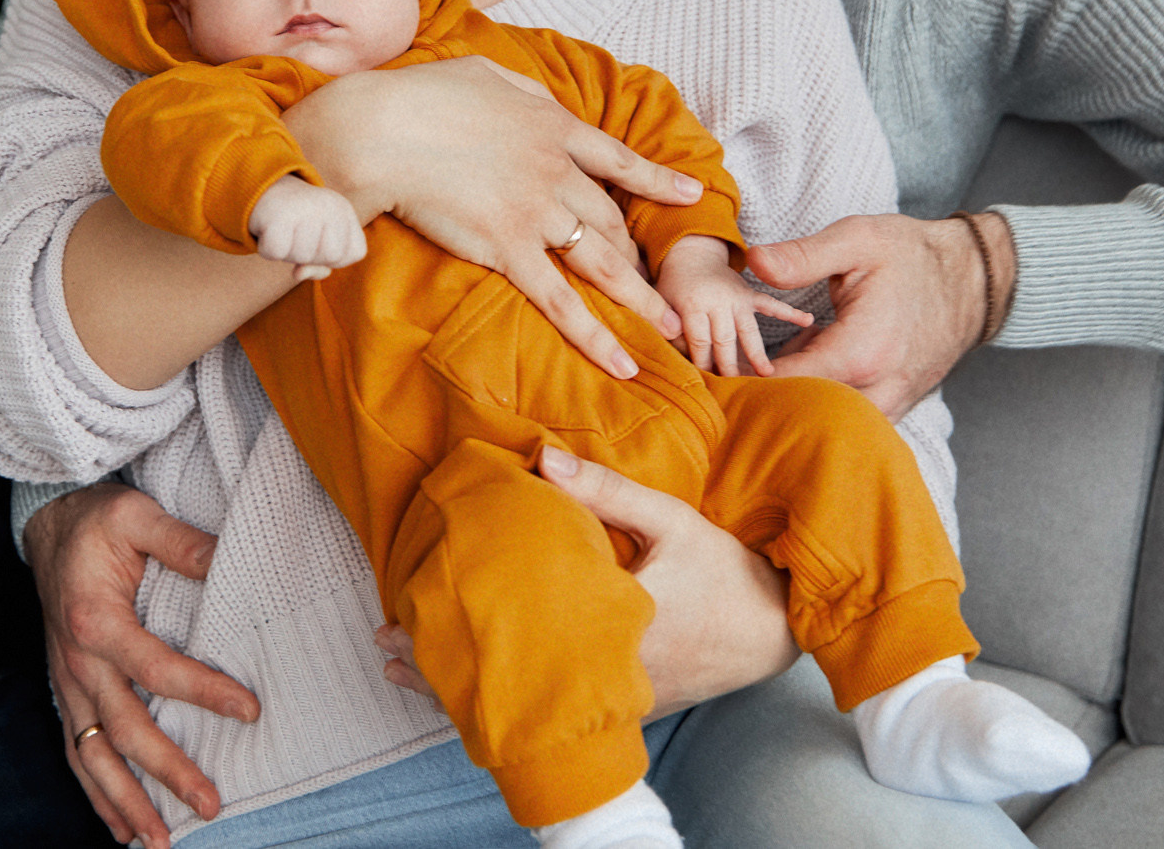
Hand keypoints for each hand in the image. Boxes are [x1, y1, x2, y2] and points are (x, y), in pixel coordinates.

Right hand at [22, 483, 259, 848]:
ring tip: (161, 842)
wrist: (48, 524)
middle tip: (211, 802)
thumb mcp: (136, 514)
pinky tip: (121, 827)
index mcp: (96, 621)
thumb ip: (181, 542)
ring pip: (94, 756)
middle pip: (124, 731)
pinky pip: (76, 752)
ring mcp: (68, 683)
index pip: (155, 669)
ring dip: (126, 802)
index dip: (202, 691)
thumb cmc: (96, 521)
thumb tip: (227, 561)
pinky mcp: (67, 692)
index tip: (249, 710)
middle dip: (167, 772)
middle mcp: (77, 663)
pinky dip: (96, 794)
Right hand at [247, 175, 366, 280]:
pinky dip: (268, 250)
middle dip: (312, 256)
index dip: (336, 257)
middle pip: (331, 257)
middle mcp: (328, 205)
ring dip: (288, 253)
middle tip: (298, 236)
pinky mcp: (276, 215)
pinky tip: (268, 231)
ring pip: (302, 258)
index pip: (355, 252)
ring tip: (284, 232)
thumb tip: (298, 274)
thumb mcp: (319, 242)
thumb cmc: (296, 224)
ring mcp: (303, 208)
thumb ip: (321, 266)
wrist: (262, 189)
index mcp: (343, 209)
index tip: (319, 240)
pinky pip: (276, 253)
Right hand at [284, 56, 700, 378]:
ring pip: (602, 263)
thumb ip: (523, 90)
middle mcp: (557, 172)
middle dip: (636, 251)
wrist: (383, 132)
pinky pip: (560, 301)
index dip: (658, 180)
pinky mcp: (508, 249)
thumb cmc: (421, 96)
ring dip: (640, 298)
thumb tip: (540, 101)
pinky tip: (622, 362)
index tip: (690, 194)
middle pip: (611, 219)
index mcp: (553, 127)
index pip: (619, 160)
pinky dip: (594, 335)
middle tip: (654, 279)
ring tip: (668, 329)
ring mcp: (537, 213)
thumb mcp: (485, 73)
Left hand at [375, 444, 797, 716]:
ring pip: (528, 702)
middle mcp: (609, 676)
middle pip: (509, 681)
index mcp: (614, 628)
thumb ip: (605, 492)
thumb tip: (539, 455)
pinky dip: (512, 695)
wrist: (777, 631)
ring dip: (468, 686)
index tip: (403, 619)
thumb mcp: (671, 520)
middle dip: (443, 667)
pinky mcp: (625, 708)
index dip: (457, 634)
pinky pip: (555, 707)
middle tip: (386, 643)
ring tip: (406, 669)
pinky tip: (472, 683)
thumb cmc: (726, 572)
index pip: (519, 638)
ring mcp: (615, 700)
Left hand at [654, 236, 815, 376]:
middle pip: (725, 339)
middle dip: (729, 365)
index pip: (700, 341)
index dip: (703, 363)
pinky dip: (789, 312)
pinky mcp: (749, 293)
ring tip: (768, 375)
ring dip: (757, 353)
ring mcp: (737, 296)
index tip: (707, 385)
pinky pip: (771, 303)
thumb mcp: (660, 300)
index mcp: (693, 303)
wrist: (690, 254)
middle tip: (735, 389)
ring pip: (749, 329)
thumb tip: (670, 351)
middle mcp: (718, 299)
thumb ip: (666, 324)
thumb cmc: (672, 286)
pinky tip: (807, 320)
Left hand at [750, 212, 1012, 421]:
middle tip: (726, 384)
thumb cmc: (914, 256)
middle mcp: (880, 388)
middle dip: (765, 404)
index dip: (744, 380)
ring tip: (757, 387)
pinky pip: (852, 421)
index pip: (787, 385)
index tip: (712, 370)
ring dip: (795, 411)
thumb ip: (803, 256)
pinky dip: (822, 411)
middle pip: (806, 418)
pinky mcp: (897, 404)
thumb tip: (753, 261)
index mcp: (862, 352)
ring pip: (831, 428)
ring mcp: (892, 402)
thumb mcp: (858, 240)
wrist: (974, 278)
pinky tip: (797, 387)